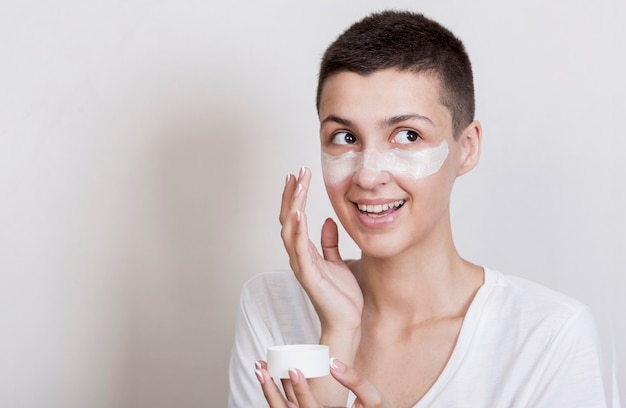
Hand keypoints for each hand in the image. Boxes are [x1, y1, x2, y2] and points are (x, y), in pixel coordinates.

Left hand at [255, 358, 390, 407]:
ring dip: (269, 392)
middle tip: (260, 368)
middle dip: (270, 391)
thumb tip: (333, 363)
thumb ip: (356, 381)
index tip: (293, 370)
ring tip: (260, 370)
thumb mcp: (374, 399)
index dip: (300, 390)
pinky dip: (277, 394)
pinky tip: (271, 378)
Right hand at [280, 167, 362, 333]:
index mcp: (305, 252)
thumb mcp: (338, 261)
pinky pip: (301, 249)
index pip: (295, 218)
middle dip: (291, 194)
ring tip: (297, 184)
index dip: (295, 196)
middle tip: (297, 172)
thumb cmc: (342, 295)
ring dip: (292, 205)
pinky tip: (300, 213)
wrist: (347, 322)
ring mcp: (301, 265)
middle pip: (288, 219)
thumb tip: (325, 221)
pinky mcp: (309, 275)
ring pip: (290, 230)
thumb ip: (329, 242)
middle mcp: (299, 256)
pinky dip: (298, 230)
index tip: (299, 175)